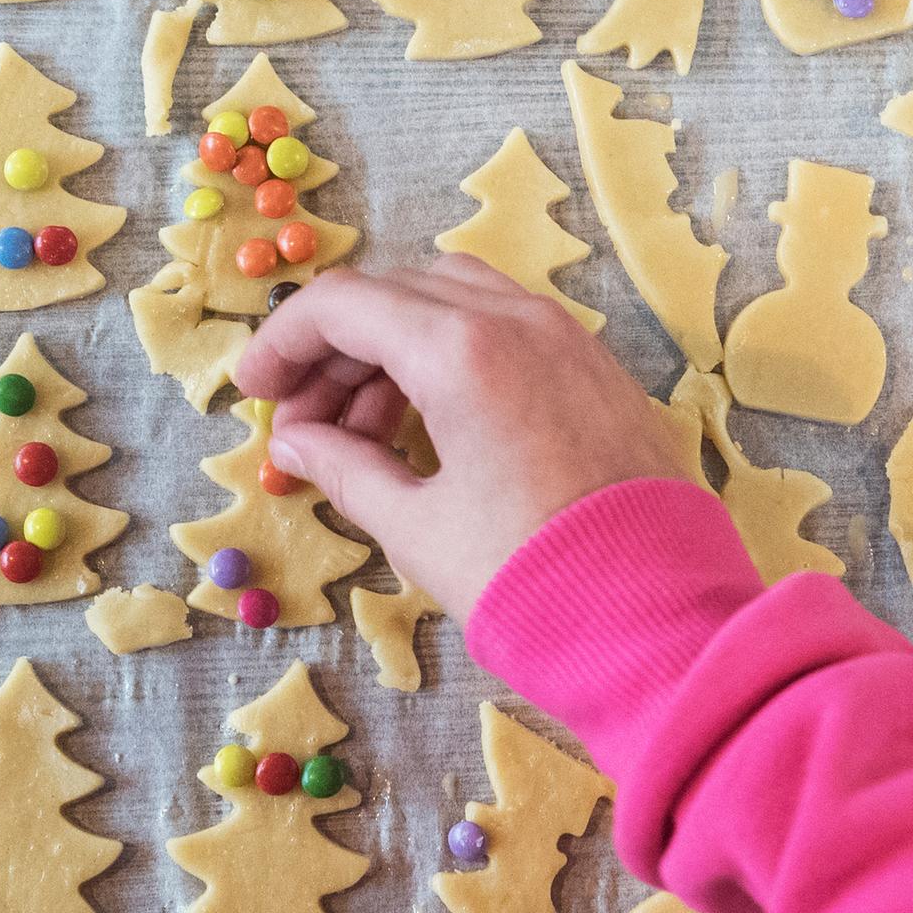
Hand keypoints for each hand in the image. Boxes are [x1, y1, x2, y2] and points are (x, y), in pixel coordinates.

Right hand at [233, 254, 690, 616]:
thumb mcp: (417, 528)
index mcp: (463, 349)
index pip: (342, 305)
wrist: (658, 618)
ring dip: (393, 350)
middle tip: (302, 423)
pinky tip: (429, 426)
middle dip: (335, 350)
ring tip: (361, 434)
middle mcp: (518, 321)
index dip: (282, 342)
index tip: (253, 392)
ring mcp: (567, 338)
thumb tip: (297, 442)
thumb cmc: (530, 577)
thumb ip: (344, 468)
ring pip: (454, 302)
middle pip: (397, 294)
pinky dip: (452, 356)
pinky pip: (506, 330)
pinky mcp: (597, 369)